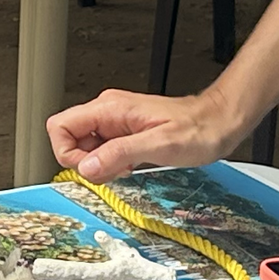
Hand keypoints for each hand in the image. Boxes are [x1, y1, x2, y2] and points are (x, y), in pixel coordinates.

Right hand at [49, 88, 242, 183]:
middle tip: (112, 171)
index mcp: (110, 109)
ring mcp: (115, 122)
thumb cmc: (197, 129)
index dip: (67, 153)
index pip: (60, 126)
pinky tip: (131, 166)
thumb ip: (119, 154)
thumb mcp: (159, 145)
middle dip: (84, 162)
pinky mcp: (124, 133)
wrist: (218, 122)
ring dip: (99, 165)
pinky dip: (111, 164)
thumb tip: (86, 168)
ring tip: (126, 167)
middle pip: (69, 138)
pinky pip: (102, 151)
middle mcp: (108, 112)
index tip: (90, 168)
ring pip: (84, 147)